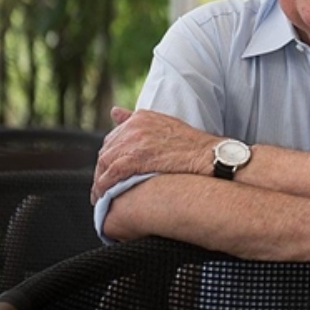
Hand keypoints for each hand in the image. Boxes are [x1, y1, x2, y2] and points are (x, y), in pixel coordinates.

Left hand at [91, 107, 217, 202]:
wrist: (209, 157)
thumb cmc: (193, 146)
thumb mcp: (165, 124)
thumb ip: (137, 119)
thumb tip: (114, 112)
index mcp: (140, 117)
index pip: (113, 138)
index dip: (109, 158)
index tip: (109, 172)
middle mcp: (134, 126)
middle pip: (106, 151)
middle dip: (103, 170)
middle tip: (103, 188)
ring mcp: (134, 141)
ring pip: (105, 163)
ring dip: (101, 181)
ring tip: (102, 196)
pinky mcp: (135, 158)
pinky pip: (111, 175)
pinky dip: (104, 187)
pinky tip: (105, 198)